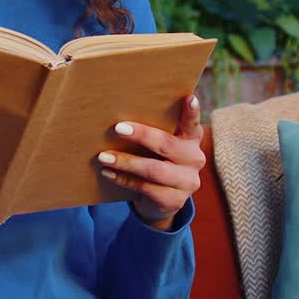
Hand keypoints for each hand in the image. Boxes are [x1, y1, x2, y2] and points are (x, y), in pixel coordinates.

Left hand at [97, 95, 204, 230]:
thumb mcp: (159, 147)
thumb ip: (152, 132)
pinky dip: (123, 179)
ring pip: (153, 170)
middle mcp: (194, 159)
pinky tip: (107, 173)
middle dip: (141, 135)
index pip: (192, 123)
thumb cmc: (155, 161)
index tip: (189, 98)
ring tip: (103, 157)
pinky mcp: (174, 200)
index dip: (192, 112)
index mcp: (191, 139)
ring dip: (126, 162)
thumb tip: (118, 116)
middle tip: (117, 128)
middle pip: (167, 145)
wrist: (160, 200)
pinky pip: (145, 187)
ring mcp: (187, 182)